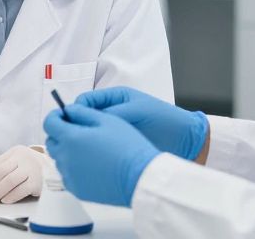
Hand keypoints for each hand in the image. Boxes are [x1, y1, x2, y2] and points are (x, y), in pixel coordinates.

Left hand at [0, 145, 45, 203]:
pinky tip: (4, 200)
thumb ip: (1, 166)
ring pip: (10, 180)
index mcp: (16, 152)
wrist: (56, 169)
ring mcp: (32, 169)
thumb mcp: (17, 160)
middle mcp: (24, 158)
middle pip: (1, 172)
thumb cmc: (31, 167)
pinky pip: (22, 189)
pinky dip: (11, 195)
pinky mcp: (38, 182)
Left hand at [43, 105, 156, 207]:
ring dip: (66, 150)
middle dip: (59, 133)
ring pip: (59, 159)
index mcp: (71, 138)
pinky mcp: (77, 190)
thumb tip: (69, 110)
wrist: (139, 178)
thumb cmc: (126, 146)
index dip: (56, 115)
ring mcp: (70, 176)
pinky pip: (68, 175)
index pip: (49, 123)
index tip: (64, 114)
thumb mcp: (106, 120)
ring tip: (87, 148)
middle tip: (76, 130)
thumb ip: (83, 112)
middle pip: (51, 142)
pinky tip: (90, 164)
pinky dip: (73, 167)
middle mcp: (65, 158)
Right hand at [76, 86, 207, 160]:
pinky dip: (94, 149)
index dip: (76, 109)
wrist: (186, 140)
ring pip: (92, 132)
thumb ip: (112, 112)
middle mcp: (113, 112)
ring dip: (84, 138)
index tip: (68, 120)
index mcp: (115, 98)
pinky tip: (89, 156)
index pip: (87, 100)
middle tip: (67, 137)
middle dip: (76, 125)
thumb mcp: (137, 110)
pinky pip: (101, 145)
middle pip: (86, 117)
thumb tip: (87, 116)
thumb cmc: (164, 119)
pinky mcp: (119, 144)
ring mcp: (115, 129)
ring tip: (76, 148)